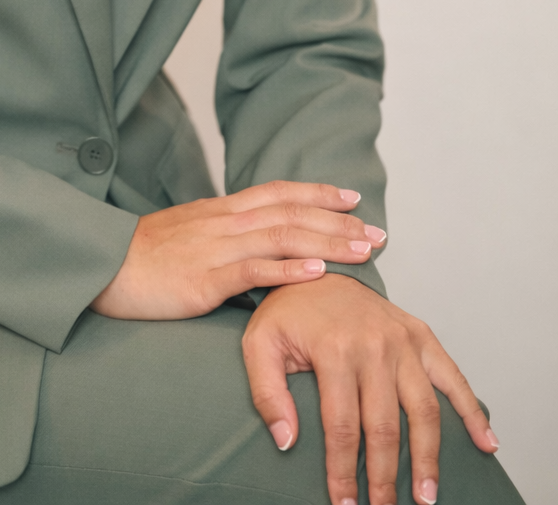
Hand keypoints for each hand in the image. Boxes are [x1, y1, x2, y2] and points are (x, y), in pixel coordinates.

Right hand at [91, 180, 384, 318]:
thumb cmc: (140, 258)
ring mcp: (215, 248)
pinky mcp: (204, 278)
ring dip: (329, 242)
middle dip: (339, 221)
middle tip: (379, 232)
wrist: (100, 266)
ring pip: (283, 236)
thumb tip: (251, 244)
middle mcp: (224, 221)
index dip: (318, 193)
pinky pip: (253, 270)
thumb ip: (219, 236)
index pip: (278, 192)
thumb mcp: (185, 236)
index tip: (353, 197)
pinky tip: (317, 272)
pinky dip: (289, 269)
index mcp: (220, 211)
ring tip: (365, 250)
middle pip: (291, 212)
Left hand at [242, 275, 499, 504]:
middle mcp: (374, 344)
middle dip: (385, 478)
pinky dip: (472, 410)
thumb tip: (287, 442)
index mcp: (334, 349)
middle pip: (385, 427)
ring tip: (427, 496)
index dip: (344, 472)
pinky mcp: (419, 334)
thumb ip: (267, 393)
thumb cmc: (286, 309)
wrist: (314, 263)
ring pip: (423, 410)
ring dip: (429, 457)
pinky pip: (452, 376)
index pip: (342, 427)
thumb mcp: (258, 343)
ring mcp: (402, 339)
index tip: (344, 504)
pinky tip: (486, 443)